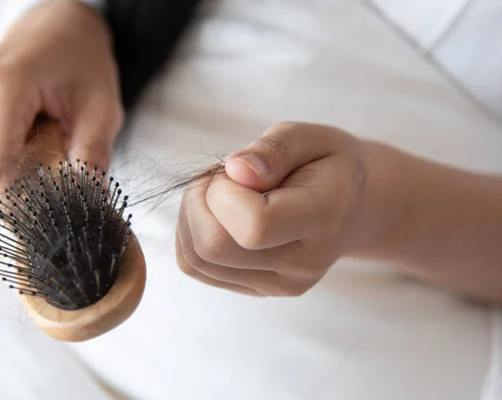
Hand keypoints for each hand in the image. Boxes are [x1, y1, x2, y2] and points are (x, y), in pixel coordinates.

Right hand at [0, 0, 122, 202]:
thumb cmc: (81, 68)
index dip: (26, 201)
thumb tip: (88, 205)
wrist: (55, 35)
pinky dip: (2, 159)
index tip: (56, 207)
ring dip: (16, 170)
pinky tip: (20, 133)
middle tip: (57, 154)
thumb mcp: (103, 110)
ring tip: (38, 135)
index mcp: (2, 86)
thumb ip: (93, 156)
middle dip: (27, 182)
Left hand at [176, 122, 370, 296]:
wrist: (354, 208)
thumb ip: (273, 150)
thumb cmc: (330, 166)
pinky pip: (196, 267)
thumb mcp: (310, 137)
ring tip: (222, 193)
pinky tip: (218, 214)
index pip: (253, 226)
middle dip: (198, 201)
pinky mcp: (255, 290)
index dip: (225, 191)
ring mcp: (276, 285)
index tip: (238, 170)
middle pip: (213, 248)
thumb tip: (235, 171)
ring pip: (196, 260)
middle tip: (222, 178)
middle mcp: (299, 265)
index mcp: (322, 220)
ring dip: (191, 217)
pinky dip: (191, 235)